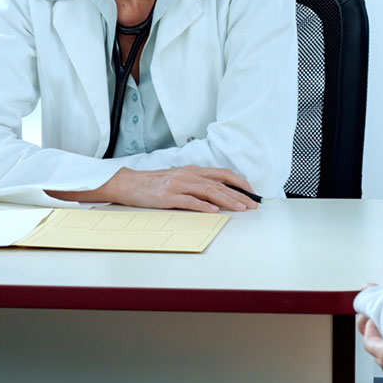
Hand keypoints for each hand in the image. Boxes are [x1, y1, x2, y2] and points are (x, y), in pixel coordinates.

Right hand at [103, 165, 259, 211]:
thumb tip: (218, 195)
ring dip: (227, 200)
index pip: (222, 174)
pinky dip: (203, 206)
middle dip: (239, 194)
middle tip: (253, 204)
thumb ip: (196, 184)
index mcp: (192, 170)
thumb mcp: (178, 179)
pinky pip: (189, 201)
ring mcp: (178, 185)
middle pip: (219, 183)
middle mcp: (188, 175)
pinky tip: (214, 211)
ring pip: (208, 191)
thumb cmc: (153, 184)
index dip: (239, 182)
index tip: (252, 192)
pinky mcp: (167, 196)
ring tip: (240, 208)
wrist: (129, 184)